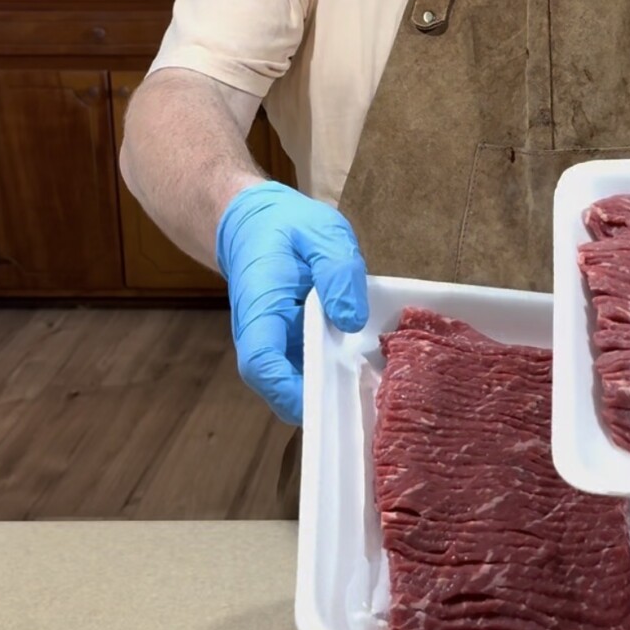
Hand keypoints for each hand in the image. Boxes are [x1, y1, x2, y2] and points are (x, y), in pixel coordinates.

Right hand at [215, 181, 368, 422]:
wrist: (255, 224)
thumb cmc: (286, 228)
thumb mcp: (321, 234)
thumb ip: (337, 271)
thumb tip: (350, 319)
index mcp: (260, 309)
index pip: (261, 364)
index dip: (288, 391)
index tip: (324, 402)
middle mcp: (261, 337)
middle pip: (279, 388)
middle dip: (320, 404)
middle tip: (368, 405)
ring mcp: (275, 345)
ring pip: (295, 386)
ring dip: (330, 393)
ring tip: (374, 394)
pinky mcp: (291, 346)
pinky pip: (308, 371)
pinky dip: (334, 377)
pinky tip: (369, 372)